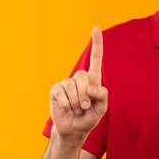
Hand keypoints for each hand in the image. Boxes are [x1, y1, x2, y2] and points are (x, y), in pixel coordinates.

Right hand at [49, 26, 108, 140]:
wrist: (74, 130)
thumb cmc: (89, 117)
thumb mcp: (101, 108)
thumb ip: (102, 95)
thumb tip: (90, 87)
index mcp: (93, 80)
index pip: (95, 59)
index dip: (96, 43)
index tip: (96, 28)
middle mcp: (79, 79)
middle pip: (83, 76)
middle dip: (85, 95)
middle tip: (85, 106)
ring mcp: (67, 83)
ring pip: (72, 85)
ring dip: (76, 101)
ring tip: (76, 108)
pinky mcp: (56, 90)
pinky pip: (61, 92)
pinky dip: (66, 103)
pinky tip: (67, 108)